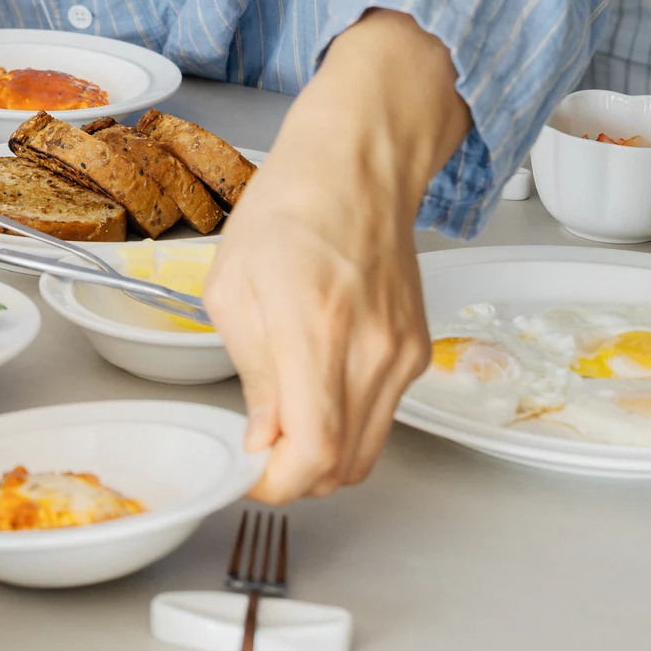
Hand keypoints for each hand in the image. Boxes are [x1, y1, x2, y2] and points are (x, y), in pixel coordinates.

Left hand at [205, 10, 470, 502]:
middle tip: (259, 453)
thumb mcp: (233, 289)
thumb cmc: (286, 209)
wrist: (357, 165)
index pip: (314, 450)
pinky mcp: (417, 351)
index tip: (248, 477)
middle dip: (296, 477)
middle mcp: (370, 350)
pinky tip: (317, 387)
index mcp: (315, 329)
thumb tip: (263, 440)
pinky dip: (348, 421)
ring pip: (369, 449)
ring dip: (323, 455)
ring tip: (284, 420)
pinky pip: (383, 413)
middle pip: (346, 465)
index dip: (278, 485)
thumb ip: (251, 374)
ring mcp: (402, 353)